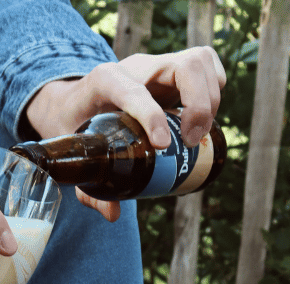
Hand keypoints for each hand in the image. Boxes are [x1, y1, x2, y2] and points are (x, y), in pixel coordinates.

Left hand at [25, 48, 225, 221]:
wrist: (74, 101)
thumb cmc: (74, 127)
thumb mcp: (78, 156)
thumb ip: (91, 187)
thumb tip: (114, 215)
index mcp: (105, 81)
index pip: (134, 90)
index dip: (150, 116)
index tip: (162, 146)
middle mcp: (137, 67)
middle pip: (185, 66)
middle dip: (198, 107)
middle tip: (190, 143)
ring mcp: (159, 65)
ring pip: (200, 62)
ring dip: (209, 100)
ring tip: (195, 135)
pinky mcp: (175, 69)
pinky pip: (207, 65)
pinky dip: (214, 89)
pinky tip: (203, 116)